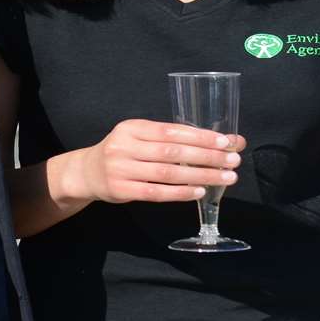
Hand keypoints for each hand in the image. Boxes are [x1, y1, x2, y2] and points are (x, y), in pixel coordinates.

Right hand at [65, 120, 244, 205]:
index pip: (171, 130)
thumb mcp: (137, 137)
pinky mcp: (122, 190)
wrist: (86, 173)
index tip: (226, 142)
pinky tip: (200, 191)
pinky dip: (180, 193)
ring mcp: (122, 169)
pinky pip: (156, 193)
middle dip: (207, 156)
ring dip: (201, 175)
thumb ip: (167, 138)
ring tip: (225, 177)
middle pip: (173, 152)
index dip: (200, 136)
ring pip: (168, 173)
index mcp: (132, 128)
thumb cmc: (122, 153)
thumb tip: (212, 141)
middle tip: (233, 160)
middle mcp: (125, 146)